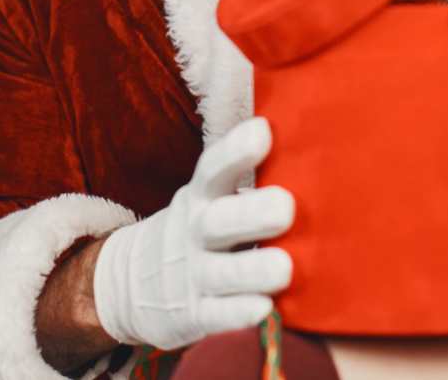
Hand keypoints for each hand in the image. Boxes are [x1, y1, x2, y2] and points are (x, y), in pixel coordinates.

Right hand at [92, 117, 294, 349]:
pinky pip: (215, 316)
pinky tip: (264, 310)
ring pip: (222, 272)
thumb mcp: (212, 199)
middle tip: (286, 208)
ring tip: (284, 268)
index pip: (214, 169)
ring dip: (253, 270)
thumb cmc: (202, 230)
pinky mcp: (192, 314)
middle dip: (251, 213)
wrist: (132, 283)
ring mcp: (192, 274)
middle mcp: (196, 231)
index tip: (262, 132)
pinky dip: (237, 314)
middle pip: (219, 220)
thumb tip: (315, 147)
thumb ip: (251, 181)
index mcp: (203, 196)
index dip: (236, 151)